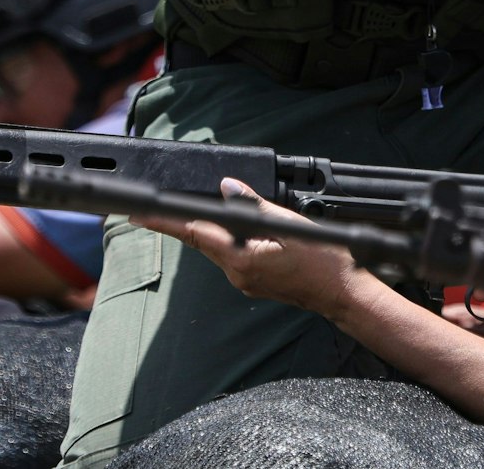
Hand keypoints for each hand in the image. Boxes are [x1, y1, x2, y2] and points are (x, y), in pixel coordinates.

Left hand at [133, 179, 366, 316]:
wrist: (344, 295)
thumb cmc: (325, 262)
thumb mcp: (290, 226)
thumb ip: (255, 206)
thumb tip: (227, 187)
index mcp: (242, 259)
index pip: (196, 233)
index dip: (165, 222)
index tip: (139, 214)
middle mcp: (237, 274)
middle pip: (201, 240)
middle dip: (180, 222)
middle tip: (154, 207)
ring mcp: (244, 280)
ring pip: (216, 248)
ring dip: (206, 229)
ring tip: (197, 209)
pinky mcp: (253, 281)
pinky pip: (231, 256)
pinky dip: (225, 239)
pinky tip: (232, 228)